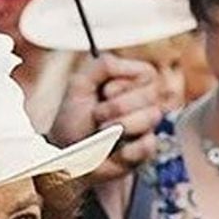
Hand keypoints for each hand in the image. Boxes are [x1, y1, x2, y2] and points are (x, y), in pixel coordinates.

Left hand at [51, 54, 161, 184]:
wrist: (67, 155)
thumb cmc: (74, 119)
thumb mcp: (80, 84)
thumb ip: (102, 65)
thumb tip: (125, 63)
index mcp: (132, 82)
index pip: (147, 73)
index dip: (123, 84)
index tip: (105, 92)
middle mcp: (144, 103)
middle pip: (150, 95)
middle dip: (116, 106)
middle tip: (98, 115)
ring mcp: (147, 127)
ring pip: (151, 117)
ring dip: (119, 126)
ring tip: (103, 132)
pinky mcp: (146, 151)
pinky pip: (147, 145)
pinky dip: (125, 149)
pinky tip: (114, 151)